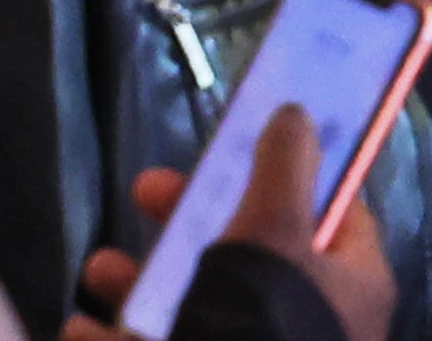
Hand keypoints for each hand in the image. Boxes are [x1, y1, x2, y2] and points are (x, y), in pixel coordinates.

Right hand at [62, 111, 393, 340]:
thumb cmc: (264, 322)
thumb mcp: (275, 229)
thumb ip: (285, 166)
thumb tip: (296, 113)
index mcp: (349, 283)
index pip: (335, 212)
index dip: (291, 172)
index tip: (239, 148)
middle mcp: (310, 321)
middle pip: (251, 251)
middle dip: (186, 219)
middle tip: (144, 192)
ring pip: (197, 304)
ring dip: (139, 280)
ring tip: (99, 270)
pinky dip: (118, 335)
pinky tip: (81, 329)